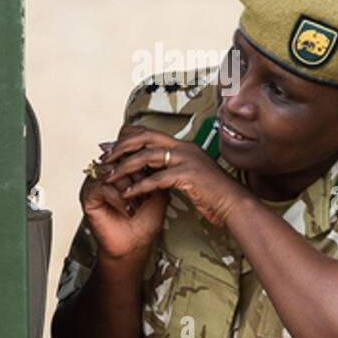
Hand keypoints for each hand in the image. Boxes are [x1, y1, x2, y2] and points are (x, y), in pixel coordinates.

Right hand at [81, 135, 168, 260]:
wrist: (135, 245)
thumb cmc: (144, 222)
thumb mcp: (157, 191)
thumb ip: (154, 172)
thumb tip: (158, 155)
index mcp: (121, 169)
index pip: (126, 149)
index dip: (141, 157)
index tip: (156, 170)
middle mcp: (106, 174)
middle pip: (117, 156)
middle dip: (135, 172)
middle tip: (146, 187)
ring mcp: (96, 184)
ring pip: (109, 171)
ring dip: (127, 185)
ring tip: (138, 200)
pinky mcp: (88, 197)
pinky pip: (102, 187)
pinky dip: (118, 198)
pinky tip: (129, 208)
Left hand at [102, 125, 245, 226]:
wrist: (234, 204)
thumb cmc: (212, 194)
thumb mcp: (188, 175)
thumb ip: (169, 168)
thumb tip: (148, 169)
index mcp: (183, 146)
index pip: (149, 133)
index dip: (126, 139)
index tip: (108, 148)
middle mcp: (184, 148)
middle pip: (144, 138)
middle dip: (120, 147)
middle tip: (103, 158)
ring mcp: (187, 159)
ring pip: (147, 156)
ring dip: (124, 167)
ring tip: (109, 177)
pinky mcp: (189, 175)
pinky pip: (157, 179)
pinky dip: (139, 186)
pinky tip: (126, 194)